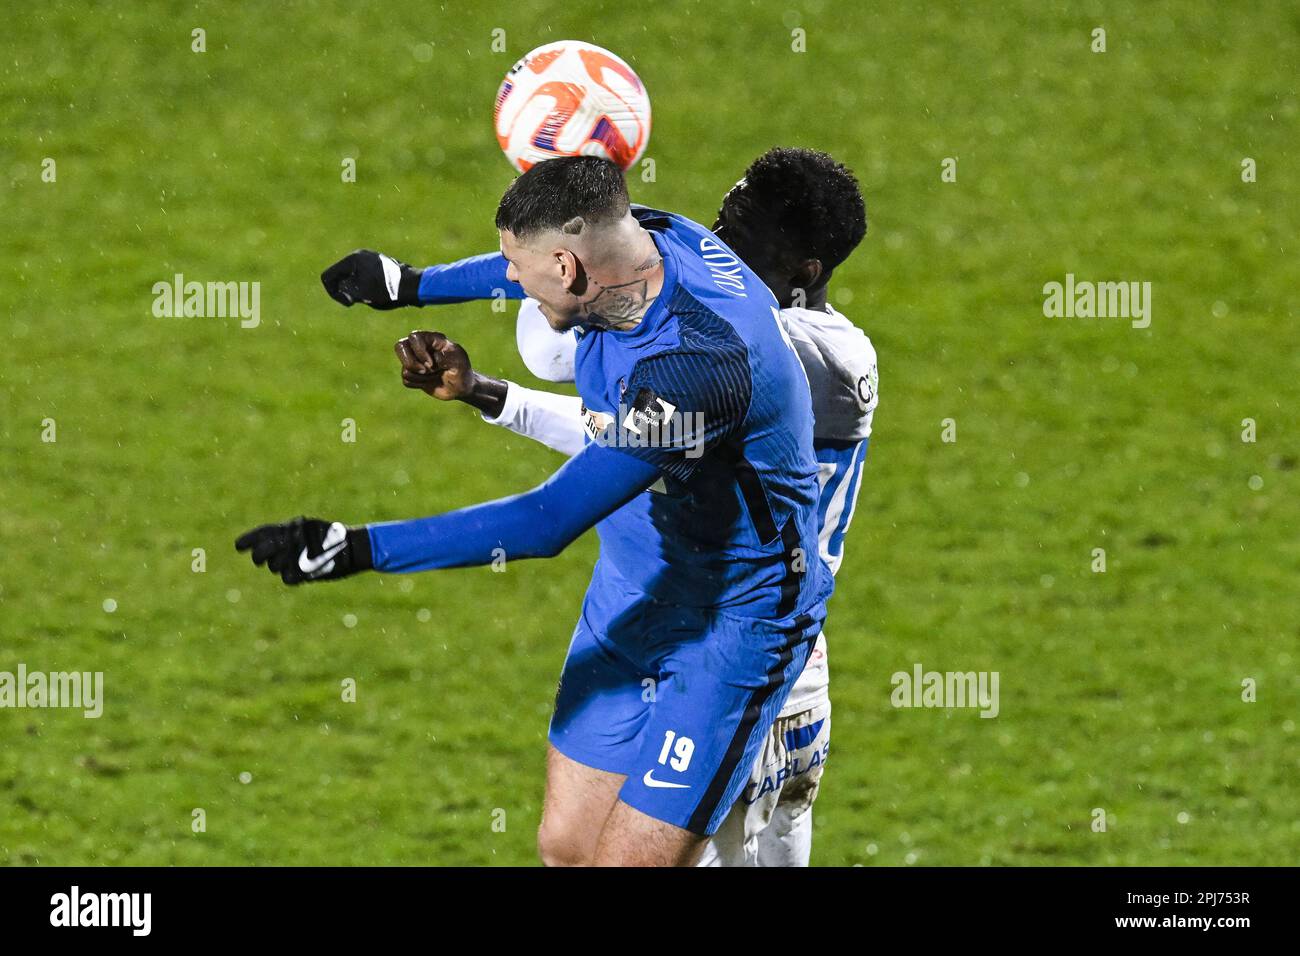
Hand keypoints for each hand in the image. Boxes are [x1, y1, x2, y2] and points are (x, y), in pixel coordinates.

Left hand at [235, 517, 371, 584]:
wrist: (353, 547)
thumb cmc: (332, 537)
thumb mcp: (308, 528)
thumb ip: (287, 534)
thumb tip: (261, 544)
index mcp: (290, 528)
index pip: (262, 533)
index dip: (248, 540)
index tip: (239, 547)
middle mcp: (289, 541)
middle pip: (262, 554)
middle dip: (259, 557)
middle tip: (260, 560)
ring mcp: (294, 558)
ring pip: (275, 567)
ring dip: (280, 566)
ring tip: (295, 561)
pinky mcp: (302, 573)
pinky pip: (288, 578)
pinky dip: (293, 576)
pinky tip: (301, 571)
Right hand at [321, 250, 420, 308]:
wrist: (413, 285)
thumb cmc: (387, 290)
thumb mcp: (361, 293)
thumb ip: (345, 289)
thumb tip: (339, 287)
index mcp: (352, 259)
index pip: (328, 276)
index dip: (333, 293)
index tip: (350, 302)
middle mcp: (360, 255)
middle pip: (339, 274)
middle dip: (344, 290)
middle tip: (358, 302)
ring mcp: (369, 258)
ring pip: (350, 275)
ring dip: (354, 288)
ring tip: (369, 298)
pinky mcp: (378, 263)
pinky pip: (361, 275)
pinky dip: (363, 285)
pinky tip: (376, 294)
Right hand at [394, 330, 474, 400]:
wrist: (461, 387)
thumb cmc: (462, 370)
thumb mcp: (459, 362)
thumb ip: (446, 357)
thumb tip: (432, 359)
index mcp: (433, 339)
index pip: (414, 337)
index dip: (419, 351)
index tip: (431, 364)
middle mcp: (421, 347)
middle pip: (400, 346)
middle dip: (411, 363)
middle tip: (426, 371)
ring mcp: (415, 360)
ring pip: (404, 367)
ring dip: (420, 376)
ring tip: (434, 375)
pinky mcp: (412, 373)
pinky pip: (406, 379)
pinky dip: (418, 384)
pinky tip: (430, 382)